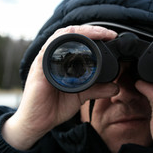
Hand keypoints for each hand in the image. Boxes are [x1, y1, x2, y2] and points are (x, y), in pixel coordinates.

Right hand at [2, 25, 118, 149]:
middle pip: (70, 33)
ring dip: (81, 32)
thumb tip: (115, 86)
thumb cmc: (54, 107)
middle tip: (109, 33)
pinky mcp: (39, 68)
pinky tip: (76, 41)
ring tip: (99, 33)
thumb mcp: (81, 95)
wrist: (37, 123)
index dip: (95, 34)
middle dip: (91, 29)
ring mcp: (44, 60)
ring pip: (61, 36)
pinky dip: (62, 42)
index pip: (77, 39)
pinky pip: (49, 49)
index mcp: (62, 60)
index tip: (112, 36)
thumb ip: (97, 89)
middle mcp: (53, 56)